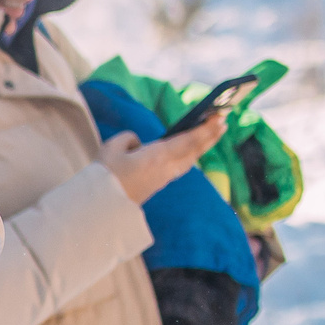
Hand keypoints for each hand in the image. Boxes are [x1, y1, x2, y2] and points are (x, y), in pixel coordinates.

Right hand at [99, 113, 223, 205]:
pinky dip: (191, 155)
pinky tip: (190, 152)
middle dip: (211, 135)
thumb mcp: (111, 148)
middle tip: (224, 121)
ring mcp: (163, 177)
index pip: (188, 140)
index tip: (219, 117)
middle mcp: (166, 167)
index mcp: (157, 156)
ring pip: (190, 159)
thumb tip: (139, 144)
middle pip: (195, 150)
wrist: (101, 207)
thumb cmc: (105, 176)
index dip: (205, 129)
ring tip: (211, 134)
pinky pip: (181, 166)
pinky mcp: (158, 184)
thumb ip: (128, 138)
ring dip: (202, 146)